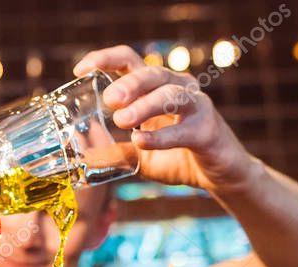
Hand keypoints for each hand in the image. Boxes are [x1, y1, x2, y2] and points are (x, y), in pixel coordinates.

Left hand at [74, 45, 256, 192]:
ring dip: (144, 105)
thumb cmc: (177, 158)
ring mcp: (195, 107)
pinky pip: (182, 129)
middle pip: (151, 73)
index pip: (129, 61)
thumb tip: (85, 157)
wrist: (217, 175)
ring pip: (170, 94)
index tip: (80, 70)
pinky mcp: (206, 131)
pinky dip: (160, 136)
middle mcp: (177, 89)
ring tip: (122, 120)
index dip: (104, 59)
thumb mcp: (140, 156)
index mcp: (155, 88)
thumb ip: (116, 152)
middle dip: (128, 83)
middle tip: (109, 99)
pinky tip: (141, 141)